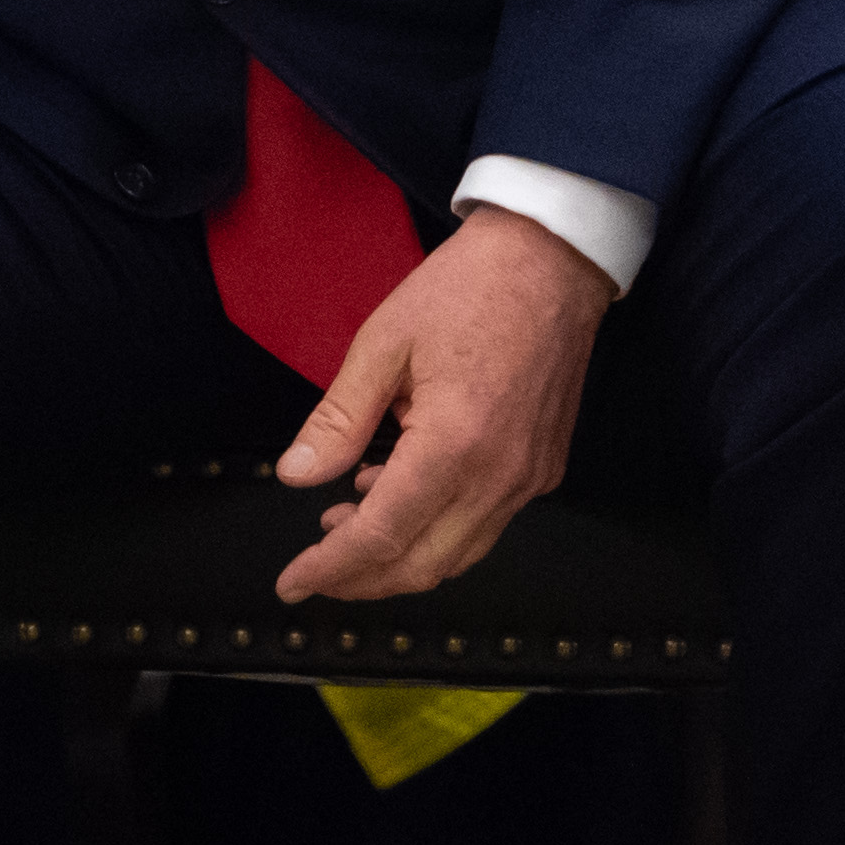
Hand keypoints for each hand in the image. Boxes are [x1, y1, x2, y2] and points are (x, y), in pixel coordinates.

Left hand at [268, 203, 613, 602]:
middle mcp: (501, 477)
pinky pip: (486, 522)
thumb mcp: (382, 344)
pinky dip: (437, 527)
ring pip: (460, 552)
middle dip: (364, 578)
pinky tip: (393, 490)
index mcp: (455, 445)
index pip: (384, 534)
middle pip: (425, 563)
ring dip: (401, 555)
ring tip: (342, 524)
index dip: (333, 568)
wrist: (552, 261)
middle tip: (314, 569)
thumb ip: (339, 420)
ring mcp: (530, 477)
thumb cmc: (465, 290)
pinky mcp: (544, 467)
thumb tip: (296, 477)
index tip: (291, 583)